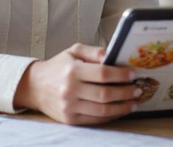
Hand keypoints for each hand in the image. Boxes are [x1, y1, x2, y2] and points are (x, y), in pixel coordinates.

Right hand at [13, 43, 139, 124]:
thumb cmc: (58, 66)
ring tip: (134, 102)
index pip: (103, 74)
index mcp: (73, 71)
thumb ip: (93, 51)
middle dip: (126, 93)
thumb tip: (111, 54)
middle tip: (138, 89)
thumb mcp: (73, 51)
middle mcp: (70, 90)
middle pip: (105, 94)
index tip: (133, 74)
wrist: (34, 86)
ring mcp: (69, 107)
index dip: (121, 75)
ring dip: (122, 107)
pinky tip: (120, 110)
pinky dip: (111, 116)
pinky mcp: (69, 120)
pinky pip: (95, 120)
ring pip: (102, 110)